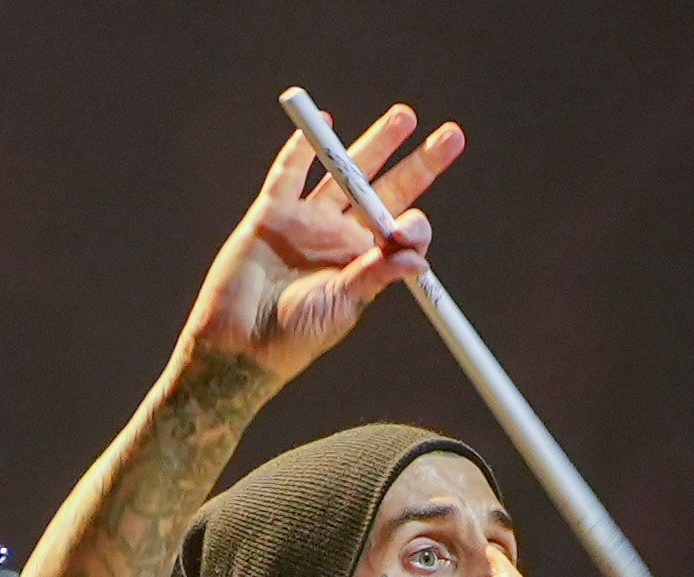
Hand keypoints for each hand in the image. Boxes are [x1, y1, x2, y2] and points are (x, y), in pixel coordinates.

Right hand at [179, 104, 466, 383]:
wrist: (241, 342)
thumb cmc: (295, 334)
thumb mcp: (342, 305)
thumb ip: (375, 276)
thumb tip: (418, 259)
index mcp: (367, 262)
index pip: (403, 229)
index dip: (414, 224)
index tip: (404, 231)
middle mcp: (342, 236)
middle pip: (386, 189)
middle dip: (418, 162)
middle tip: (452, 136)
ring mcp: (308, 221)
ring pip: (345, 172)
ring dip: (374, 144)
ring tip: (405, 117)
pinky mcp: (272, 213)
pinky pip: (289, 173)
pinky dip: (302, 149)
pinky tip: (324, 121)